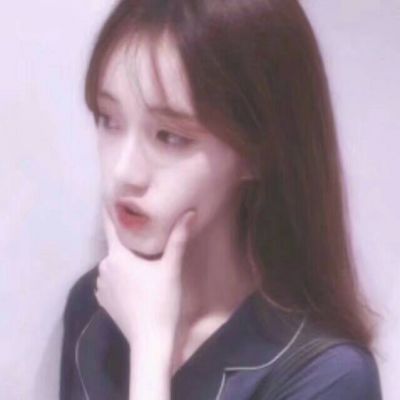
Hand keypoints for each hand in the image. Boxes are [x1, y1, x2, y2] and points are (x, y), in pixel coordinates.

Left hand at [95, 205, 195, 346]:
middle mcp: (104, 268)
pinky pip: (110, 280)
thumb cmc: (162, 301)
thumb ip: (178, 239)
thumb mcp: (171, 268)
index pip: (111, 227)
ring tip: (142, 268)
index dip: (109, 212)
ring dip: (124, 263)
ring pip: (114, 265)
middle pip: (116, 248)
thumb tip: (189, 212)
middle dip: (128, 244)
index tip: (107, 198)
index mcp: (118, 256)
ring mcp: (101, 286)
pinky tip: (135, 286)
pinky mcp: (103, 301)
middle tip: (144, 243)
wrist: (150, 340)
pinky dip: (120, 278)